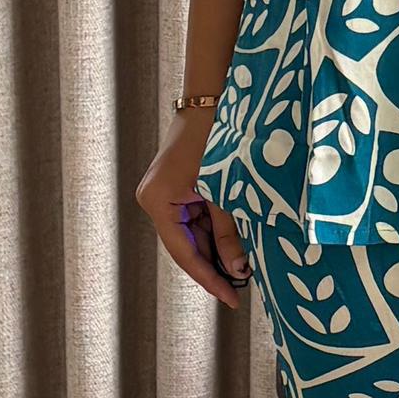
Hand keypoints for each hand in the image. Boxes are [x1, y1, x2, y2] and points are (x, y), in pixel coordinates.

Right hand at [135, 117, 250, 303]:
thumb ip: (230, 233)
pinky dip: (216, 234)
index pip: (184, 253)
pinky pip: (197, 220)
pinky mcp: (177, 189)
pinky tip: (236, 249)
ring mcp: (164, 195)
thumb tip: (237, 272)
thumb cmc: (217, 138)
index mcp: (157, 201)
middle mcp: (154, 201)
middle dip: (214, 267)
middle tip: (241, 290)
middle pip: (186, 247)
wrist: (211, 98)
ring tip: (244, 272)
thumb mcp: (226, 191)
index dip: (209, 279)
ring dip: (217, 252)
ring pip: (193, 236)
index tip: (231, 299)